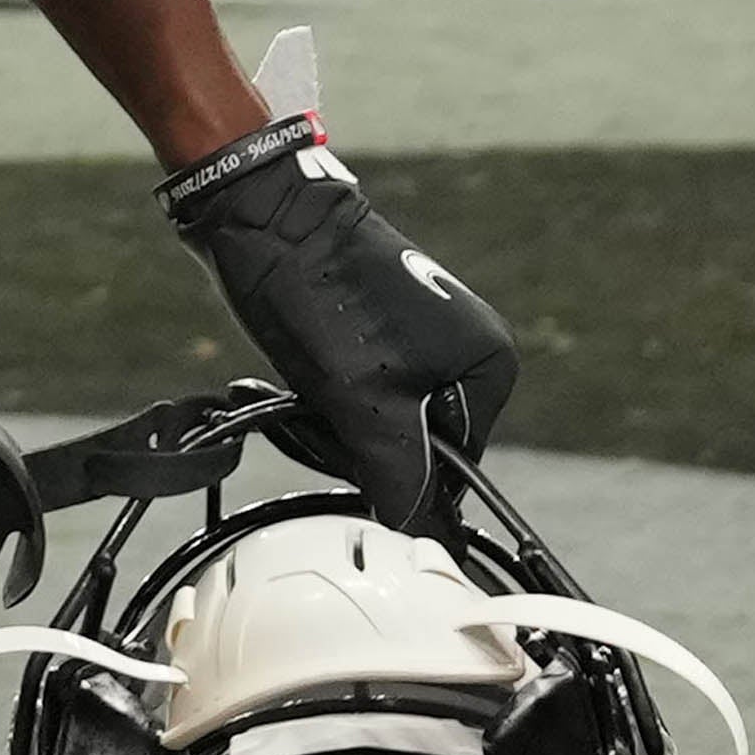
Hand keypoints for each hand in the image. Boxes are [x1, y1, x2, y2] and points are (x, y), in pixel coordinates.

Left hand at [165, 117, 518, 530]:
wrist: (265, 217)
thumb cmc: (323, 297)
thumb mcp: (366, 402)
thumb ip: (401, 475)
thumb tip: (424, 538)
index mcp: (489, 366)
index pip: (453, 468)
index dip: (397, 474)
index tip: (349, 445)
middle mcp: (467, 350)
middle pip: (415, 447)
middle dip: (356, 441)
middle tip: (318, 404)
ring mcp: (421, 339)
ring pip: (377, 424)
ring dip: (331, 419)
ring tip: (302, 379)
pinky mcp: (377, 332)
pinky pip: (356, 394)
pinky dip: (321, 396)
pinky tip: (295, 369)